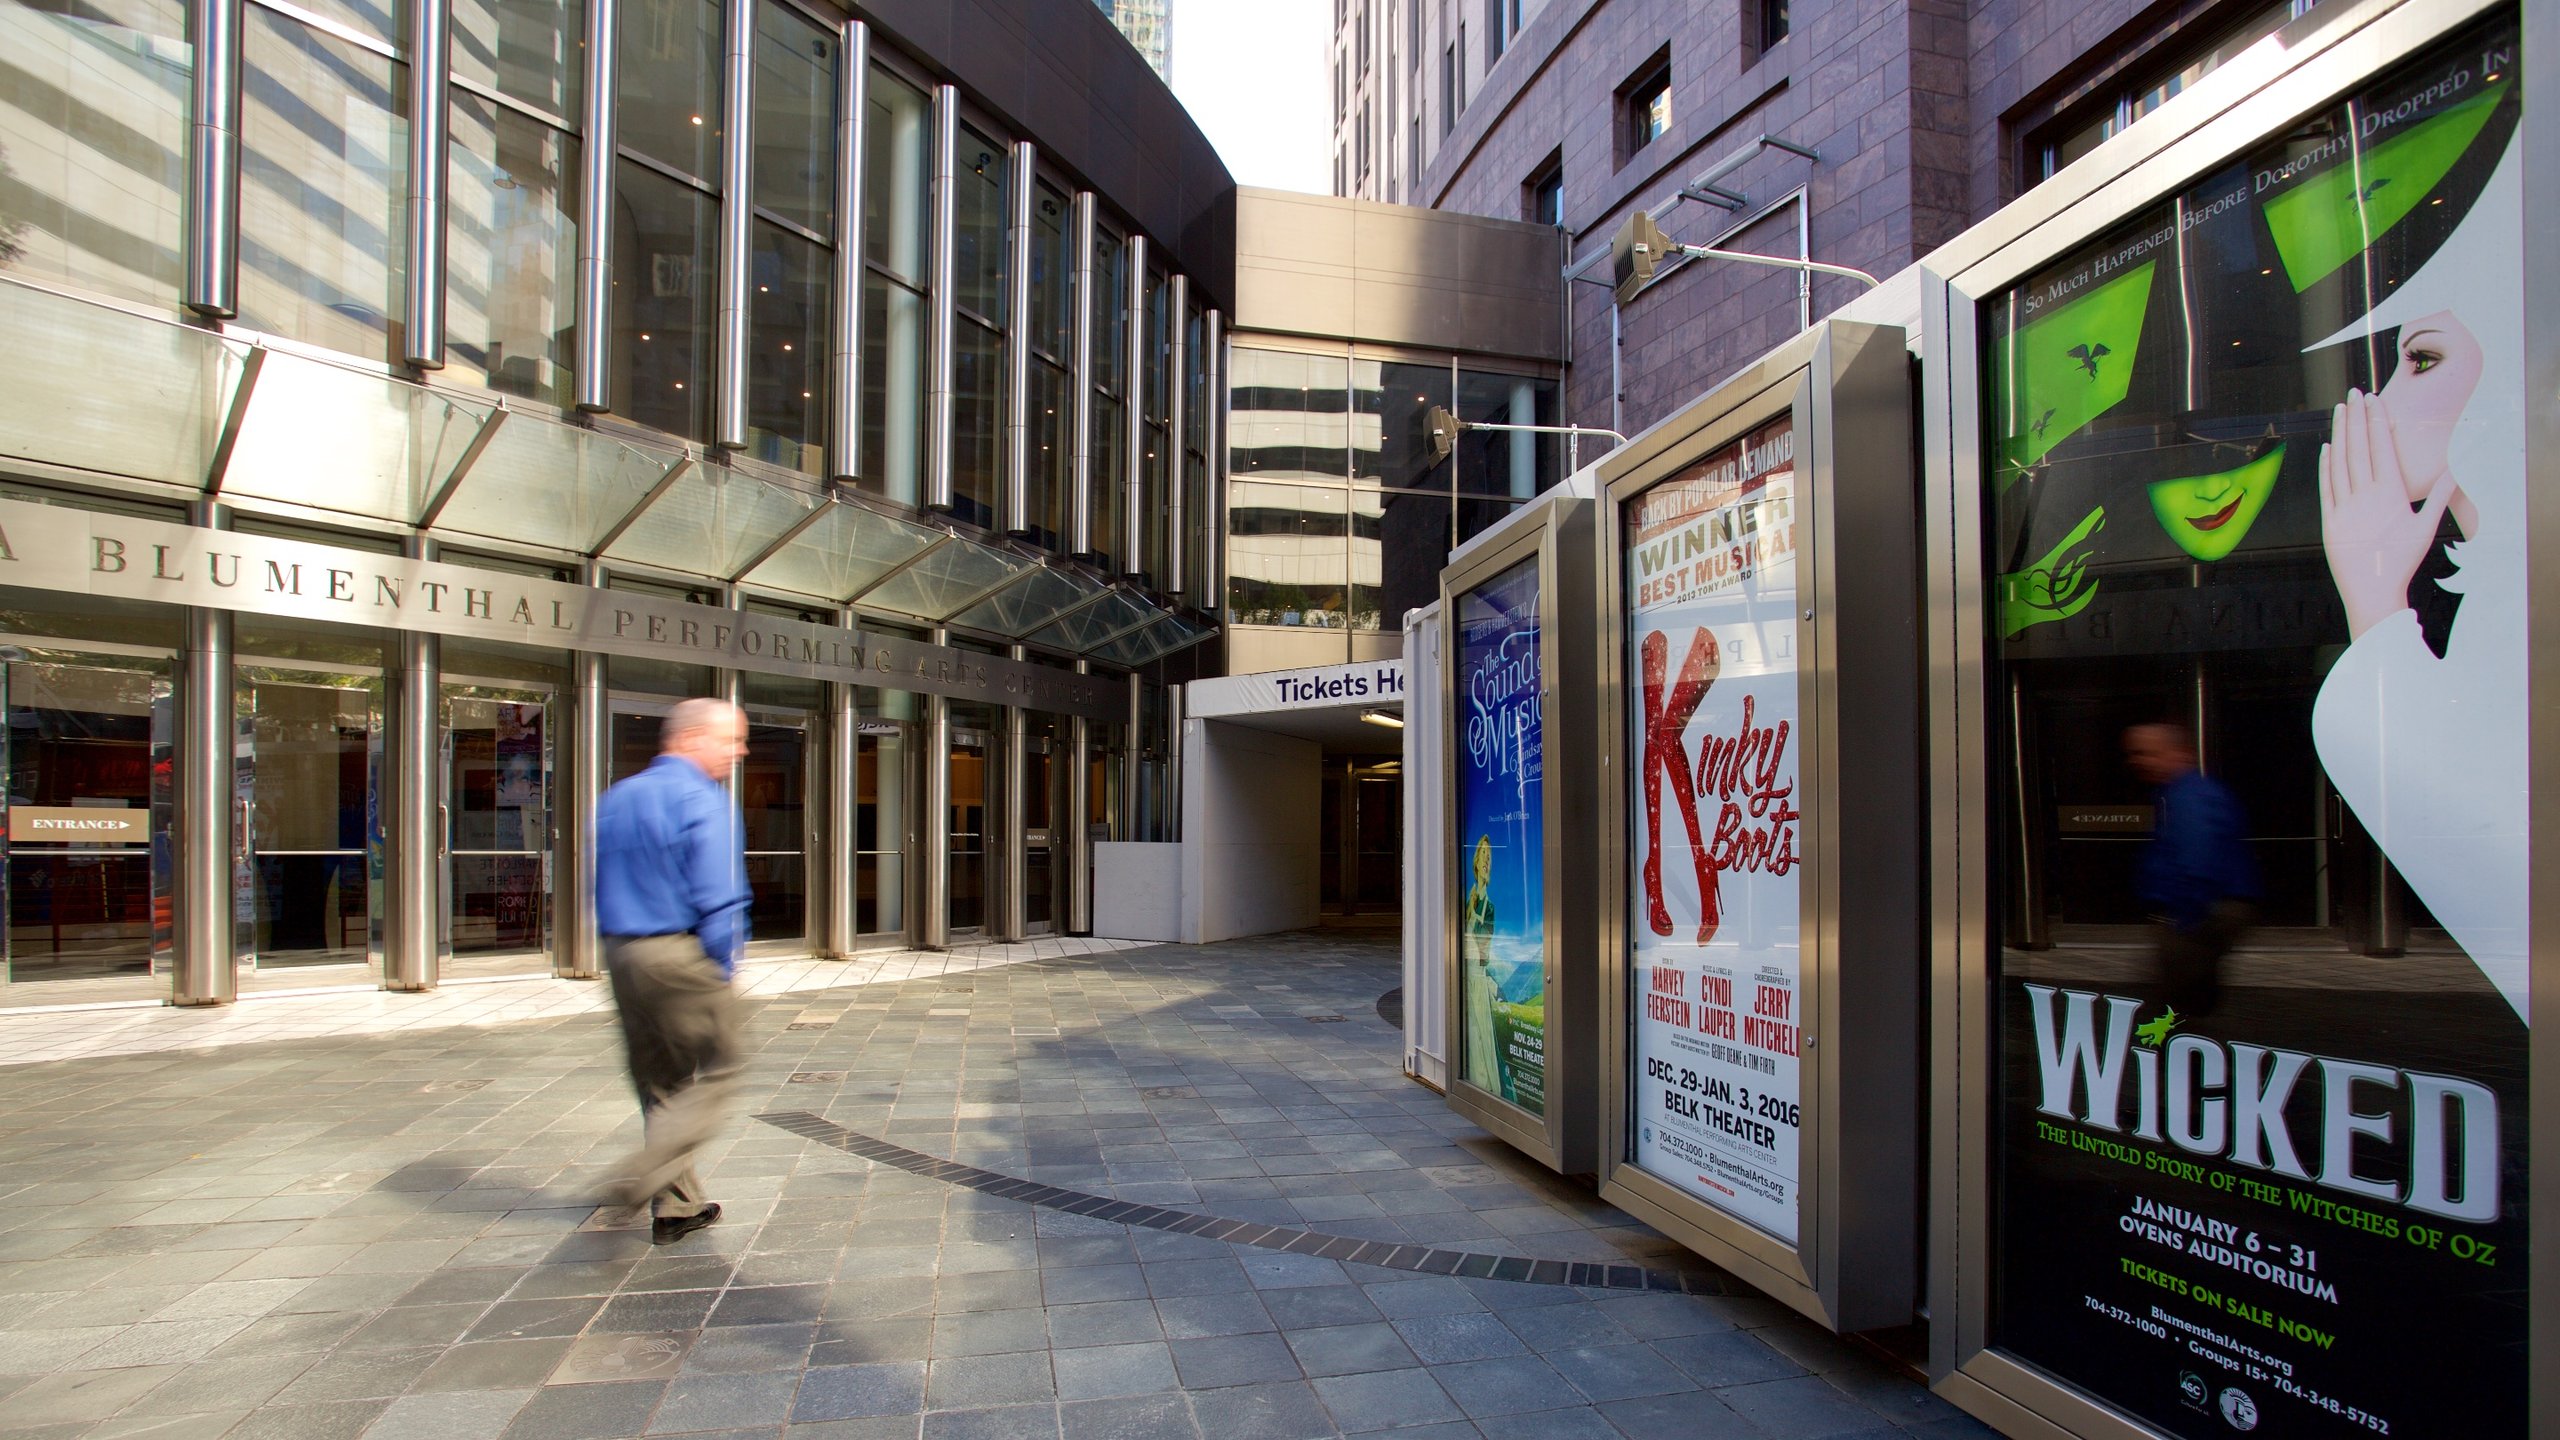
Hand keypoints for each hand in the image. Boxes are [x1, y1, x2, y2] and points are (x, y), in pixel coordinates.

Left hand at [2319, 389, 2452, 640]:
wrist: (2373, 592)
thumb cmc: (2403, 561)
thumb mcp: (2426, 527)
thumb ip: (2439, 496)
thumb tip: (2455, 470)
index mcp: (2391, 495)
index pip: (2382, 448)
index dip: (2377, 421)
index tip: (2375, 400)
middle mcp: (2365, 497)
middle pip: (2359, 448)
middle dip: (2356, 418)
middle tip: (2354, 393)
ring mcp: (2344, 508)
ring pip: (2340, 463)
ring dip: (2340, 434)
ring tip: (2340, 411)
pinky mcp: (2328, 522)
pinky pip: (2326, 487)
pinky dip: (2326, 465)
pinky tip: (2328, 446)